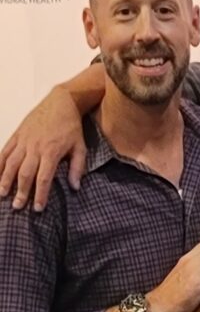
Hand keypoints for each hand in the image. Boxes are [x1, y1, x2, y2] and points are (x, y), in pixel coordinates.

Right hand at [0, 86, 86, 210]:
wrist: (61, 102)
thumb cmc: (71, 127)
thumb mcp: (80, 147)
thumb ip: (77, 167)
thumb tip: (75, 187)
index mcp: (51, 152)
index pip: (43, 178)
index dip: (40, 194)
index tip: (38, 208)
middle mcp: (35, 148)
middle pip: (24, 174)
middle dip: (20, 192)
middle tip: (17, 206)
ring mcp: (23, 141)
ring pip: (10, 163)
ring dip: (5, 180)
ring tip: (1, 194)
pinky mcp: (16, 135)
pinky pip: (4, 151)